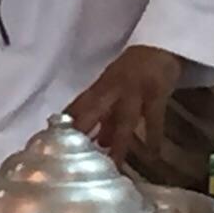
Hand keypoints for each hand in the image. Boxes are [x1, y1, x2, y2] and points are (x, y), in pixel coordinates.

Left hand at [66, 46, 185, 166]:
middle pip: (94, 111)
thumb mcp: (114, 89)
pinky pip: (154, 118)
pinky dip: (153, 136)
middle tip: (75, 157)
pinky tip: (152, 154)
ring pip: (123, 119)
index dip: (65, 125)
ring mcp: (135, 90)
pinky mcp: (156, 93)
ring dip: (117, 143)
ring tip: (112, 165)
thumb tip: (97, 143)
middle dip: (84, 132)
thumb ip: (105, 115)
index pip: (77, 106)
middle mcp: (113, 89)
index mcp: (99, 87)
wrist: (160, 47)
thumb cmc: (134, 71)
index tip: (53, 143)